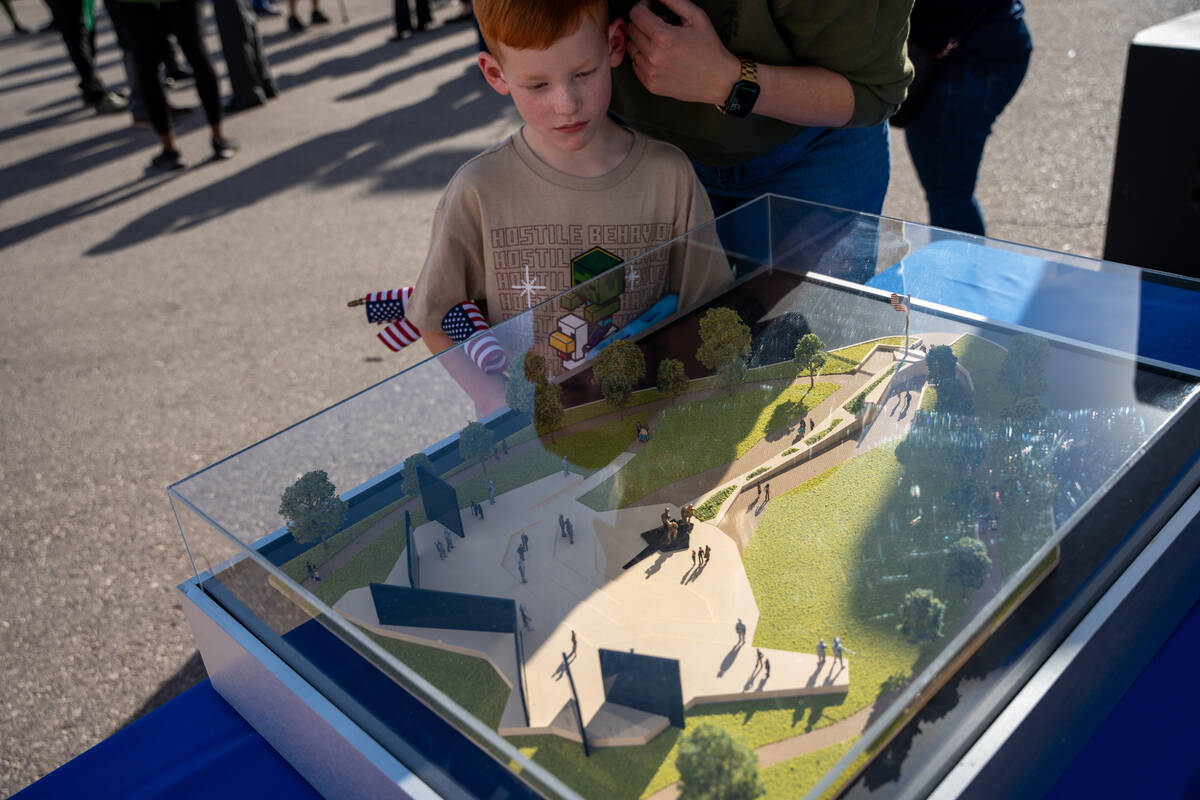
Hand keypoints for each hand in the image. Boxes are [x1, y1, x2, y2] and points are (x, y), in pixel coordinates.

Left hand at [626, 0, 740, 104]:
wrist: (717, 80)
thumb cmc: (709, 49)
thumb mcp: (696, 17)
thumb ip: (674, 1)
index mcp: (663, 37)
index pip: (636, 14)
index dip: (642, 6)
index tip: (649, 7)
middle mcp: (653, 56)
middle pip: (632, 29)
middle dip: (642, 22)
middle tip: (659, 25)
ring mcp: (650, 72)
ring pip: (631, 47)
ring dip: (641, 40)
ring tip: (660, 42)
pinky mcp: (650, 84)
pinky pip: (635, 64)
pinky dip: (643, 57)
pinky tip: (659, 56)